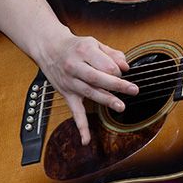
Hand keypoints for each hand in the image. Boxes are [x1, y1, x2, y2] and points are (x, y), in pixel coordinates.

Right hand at [35, 30, 138, 144]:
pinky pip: (74, 112)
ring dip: (106, 100)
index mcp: (84, 51)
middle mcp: (75, 67)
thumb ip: (112, 54)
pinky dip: (80, 127)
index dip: (117, 70)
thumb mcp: (95, 43)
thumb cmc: (75, 46)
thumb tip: (125, 67)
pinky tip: (86, 140)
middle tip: (133, 90)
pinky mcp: (67, 94)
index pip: (105, 64)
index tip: (123, 72)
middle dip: (117, 85)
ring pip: (89, 93)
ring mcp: (70, 82)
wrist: (49, 48)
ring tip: (121, 106)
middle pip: (97, 78)